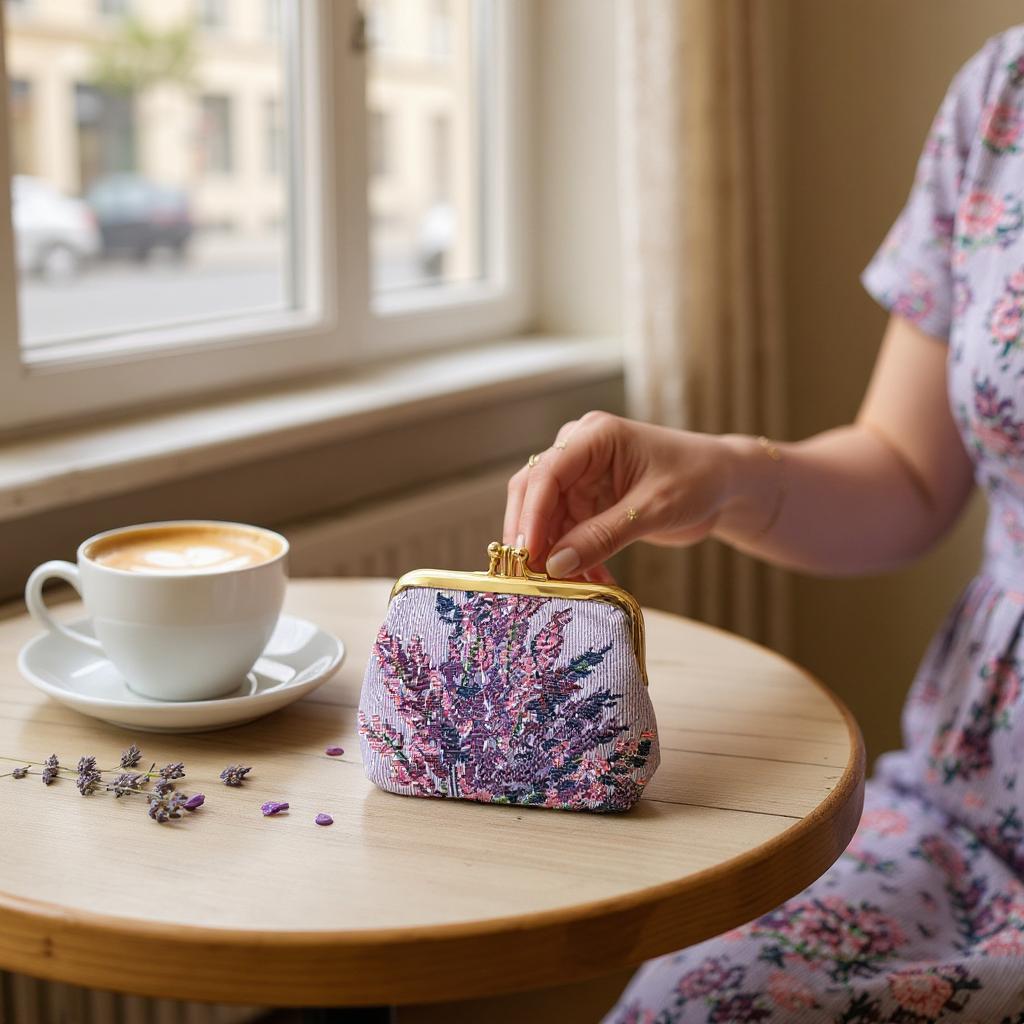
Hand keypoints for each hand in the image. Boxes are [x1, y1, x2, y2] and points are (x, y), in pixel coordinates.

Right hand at [503, 411, 735, 579]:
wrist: (724, 485)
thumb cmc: (697, 479)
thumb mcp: (653, 509)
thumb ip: (603, 535)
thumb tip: (555, 564)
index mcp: (594, 436)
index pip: (546, 473)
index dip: (531, 515)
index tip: (527, 554)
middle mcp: (579, 451)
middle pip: (533, 493)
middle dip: (531, 535)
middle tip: (531, 576)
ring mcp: (581, 477)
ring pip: (546, 518)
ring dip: (554, 553)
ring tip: (567, 587)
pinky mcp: (588, 502)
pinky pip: (566, 532)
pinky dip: (574, 558)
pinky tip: (590, 581)